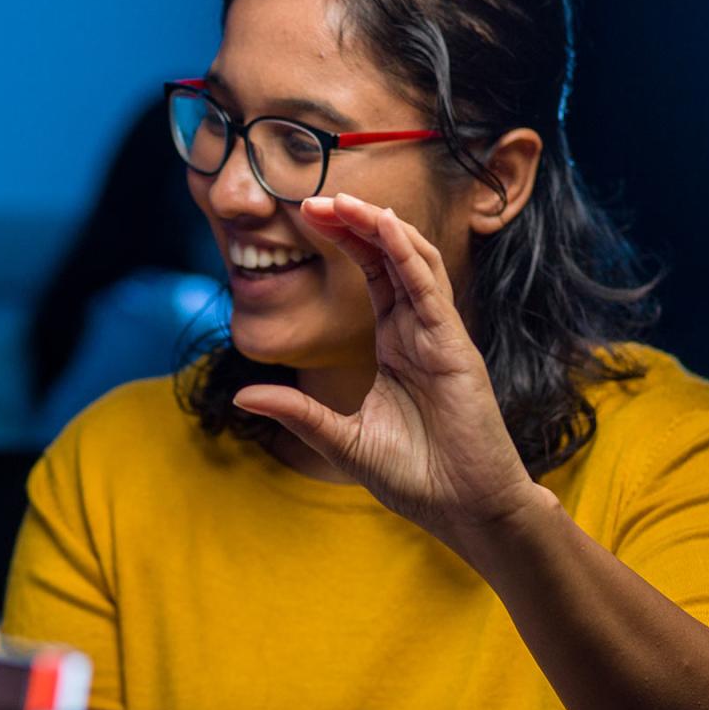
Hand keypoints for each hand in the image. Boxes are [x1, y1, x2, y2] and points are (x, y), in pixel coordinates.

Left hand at [231, 193, 543, 555]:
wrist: (464, 511)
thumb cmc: (414, 476)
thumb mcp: (339, 439)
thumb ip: (297, 412)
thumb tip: (244, 394)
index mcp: (395, 346)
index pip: (371, 277)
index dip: (344, 242)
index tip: (307, 217)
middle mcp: (419, 333)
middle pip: (390, 259)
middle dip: (355, 224)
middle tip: (314, 197)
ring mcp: (440, 338)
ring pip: (413, 264)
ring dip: (379, 229)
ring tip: (344, 200)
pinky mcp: (455, 351)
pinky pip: (430, 294)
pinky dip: (409, 258)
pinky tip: (386, 230)